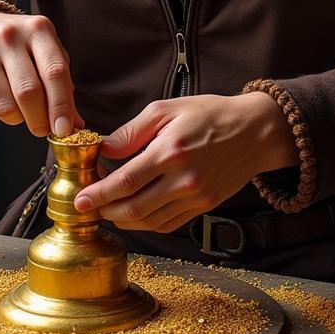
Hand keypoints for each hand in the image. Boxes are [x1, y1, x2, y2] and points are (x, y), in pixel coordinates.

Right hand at [0, 11, 82, 137]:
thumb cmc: (22, 46)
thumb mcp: (46, 53)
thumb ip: (63, 85)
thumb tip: (75, 125)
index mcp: (38, 29)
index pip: (55, 72)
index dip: (61, 105)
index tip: (64, 130)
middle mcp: (9, 36)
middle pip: (29, 92)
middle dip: (39, 120)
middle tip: (43, 130)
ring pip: (5, 105)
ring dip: (17, 119)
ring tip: (21, 113)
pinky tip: (1, 101)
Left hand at [72, 92, 294, 232]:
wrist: (254, 131)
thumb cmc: (208, 114)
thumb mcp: (166, 109)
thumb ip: (132, 132)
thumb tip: (104, 149)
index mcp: (170, 151)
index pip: (125, 181)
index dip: (99, 194)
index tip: (80, 199)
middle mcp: (184, 179)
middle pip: (134, 207)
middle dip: (105, 210)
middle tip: (88, 207)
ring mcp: (196, 196)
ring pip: (150, 221)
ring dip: (123, 220)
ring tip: (107, 210)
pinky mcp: (205, 206)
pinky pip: (168, 223)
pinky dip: (146, 224)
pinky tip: (134, 214)